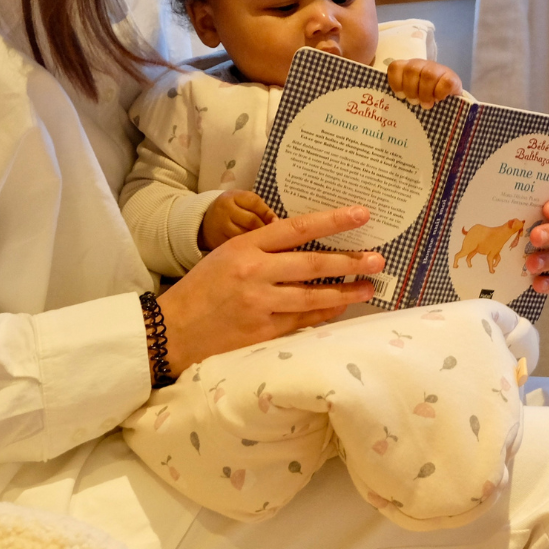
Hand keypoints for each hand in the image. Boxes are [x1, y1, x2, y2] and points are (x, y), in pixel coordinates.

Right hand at [156, 205, 383, 374]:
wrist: (171, 330)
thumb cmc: (202, 288)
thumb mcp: (227, 254)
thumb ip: (264, 248)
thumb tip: (308, 241)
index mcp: (245, 246)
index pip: (297, 228)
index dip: (332, 220)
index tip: (361, 214)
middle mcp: (254, 273)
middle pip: (313, 264)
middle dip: (349, 261)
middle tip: (378, 258)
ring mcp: (259, 305)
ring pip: (313, 297)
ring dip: (345, 293)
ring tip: (369, 287)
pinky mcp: (261, 333)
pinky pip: (302, 322)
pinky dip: (324, 314)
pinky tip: (341, 309)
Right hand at [200, 190, 276, 250]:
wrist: (205, 223)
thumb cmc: (231, 210)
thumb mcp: (242, 202)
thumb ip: (259, 208)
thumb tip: (277, 222)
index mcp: (230, 197)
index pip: (254, 203)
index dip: (268, 213)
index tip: (277, 222)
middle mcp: (223, 211)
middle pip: (252, 221)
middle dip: (266, 228)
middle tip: (275, 235)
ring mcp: (219, 228)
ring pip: (246, 236)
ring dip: (260, 241)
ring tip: (267, 244)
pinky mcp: (217, 244)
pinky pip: (238, 248)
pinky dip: (250, 250)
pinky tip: (255, 251)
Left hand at [387, 59, 461, 108]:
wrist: (450, 97)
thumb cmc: (425, 97)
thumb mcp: (411, 94)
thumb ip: (402, 94)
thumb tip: (393, 103)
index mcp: (408, 67)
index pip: (395, 67)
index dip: (395, 82)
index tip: (400, 96)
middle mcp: (421, 65)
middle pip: (411, 70)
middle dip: (411, 90)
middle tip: (414, 102)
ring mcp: (437, 68)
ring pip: (428, 75)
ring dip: (425, 93)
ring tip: (426, 104)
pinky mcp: (451, 77)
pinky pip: (444, 82)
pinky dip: (439, 93)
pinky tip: (438, 99)